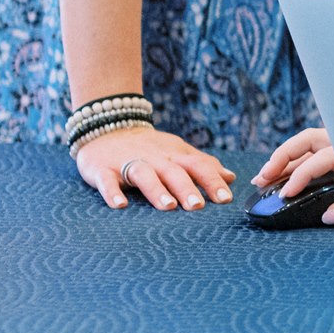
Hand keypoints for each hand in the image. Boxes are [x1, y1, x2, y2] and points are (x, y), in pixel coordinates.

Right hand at [76, 126, 235, 211]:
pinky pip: (107, 181)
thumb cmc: (150, 147)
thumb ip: (202, 165)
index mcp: (174, 155)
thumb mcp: (177, 151)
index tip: (226, 199)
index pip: (198, 165)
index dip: (212, 181)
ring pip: (144, 175)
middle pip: (173, 171)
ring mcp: (128, 162)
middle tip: (198, 206)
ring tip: (168, 206)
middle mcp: (154, 158)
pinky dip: (112, 192)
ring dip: (156, 189)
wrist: (107, 126)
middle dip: (187, 188)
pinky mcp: (103, 169)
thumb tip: (231, 178)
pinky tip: (119, 205)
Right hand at [252, 129, 333, 225]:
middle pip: (307, 140)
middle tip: (262, 178)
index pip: (318, 159)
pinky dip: (296, 163)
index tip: (285, 194)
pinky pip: (315, 154)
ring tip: (263, 179)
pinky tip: (282, 177)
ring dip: (284, 160)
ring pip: (308, 146)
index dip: (298, 176)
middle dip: (281, 157)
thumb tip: (329, 216)